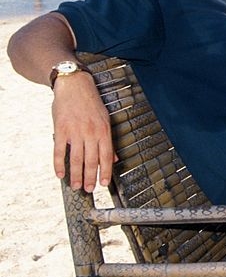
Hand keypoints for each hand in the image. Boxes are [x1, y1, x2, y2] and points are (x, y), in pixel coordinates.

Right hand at [52, 73, 116, 191]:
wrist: (74, 86)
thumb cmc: (91, 103)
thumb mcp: (105, 119)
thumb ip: (108, 140)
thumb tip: (114, 158)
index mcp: (104, 131)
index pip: (106, 156)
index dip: (105, 172)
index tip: (104, 184)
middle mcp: (90, 133)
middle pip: (91, 160)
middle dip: (91, 177)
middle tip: (89, 190)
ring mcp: (75, 132)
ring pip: (76, 159)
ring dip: (76, 175)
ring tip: (76, 186)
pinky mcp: (61, 130)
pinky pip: (59, 151)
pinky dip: (59, 164)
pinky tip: (60, 174)